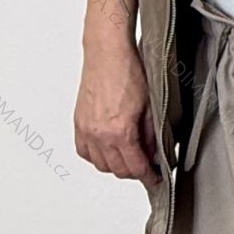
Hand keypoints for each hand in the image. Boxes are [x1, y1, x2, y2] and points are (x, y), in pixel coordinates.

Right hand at [74, 39, 161, 188]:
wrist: (108, 53)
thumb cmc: (128, 71)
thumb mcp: (150, 106)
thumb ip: (152, 135)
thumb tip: (154, 153)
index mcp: (120, 131)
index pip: (135, 167)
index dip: (149, 177)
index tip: (155, 179)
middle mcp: (99, 134)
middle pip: (117, 170)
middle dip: (134, 171)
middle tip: (146, 165)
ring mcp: (86, 129)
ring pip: (100, 164)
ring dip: (115, 165)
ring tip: (129, 157)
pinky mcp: (78, 122)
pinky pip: (84, 151)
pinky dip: (96, 155)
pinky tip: (107, 149)